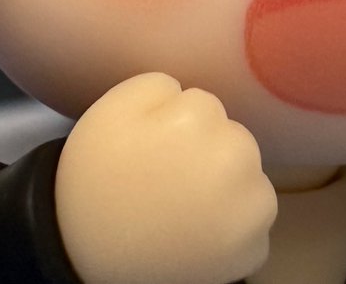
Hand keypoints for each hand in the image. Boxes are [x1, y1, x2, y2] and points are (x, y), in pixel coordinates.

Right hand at [54, 73, 277, 283]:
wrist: (90, 259)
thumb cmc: (99, 180)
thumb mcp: (110, 111)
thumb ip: (155, 86)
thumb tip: (187, 93)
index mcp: (196, 122)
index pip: (204, 105)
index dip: (177, 124)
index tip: (156, 149)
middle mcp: (234, 160)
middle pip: (234, 138)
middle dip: (211, 150)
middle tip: (173, 177)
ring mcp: (249, 210)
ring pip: (251, 177)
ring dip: (230, 185)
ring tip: (187, 204)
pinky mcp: (253, 250)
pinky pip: (255, 223)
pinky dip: (236, 226)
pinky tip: (200, 231)